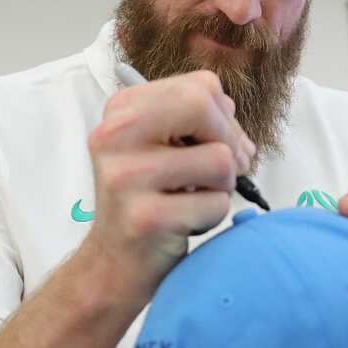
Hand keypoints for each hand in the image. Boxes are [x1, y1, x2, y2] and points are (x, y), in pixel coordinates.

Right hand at [84, 70, 254, 301]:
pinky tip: (185, 224)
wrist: (114, 262)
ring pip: (220, 160)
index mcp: (121, 110)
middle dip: (230, 142)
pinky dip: (212, 217)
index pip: (200, 85)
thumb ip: (198, 120)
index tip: (219, 144)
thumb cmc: (150, 199)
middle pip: (203, 105)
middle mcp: (114, 136)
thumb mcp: (163, 146)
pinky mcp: (145, 218)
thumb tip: (233, 119)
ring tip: (194, 198)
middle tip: (221, 172)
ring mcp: (126, 177)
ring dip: (222, 186)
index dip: (225, 116)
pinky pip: (216, 204)